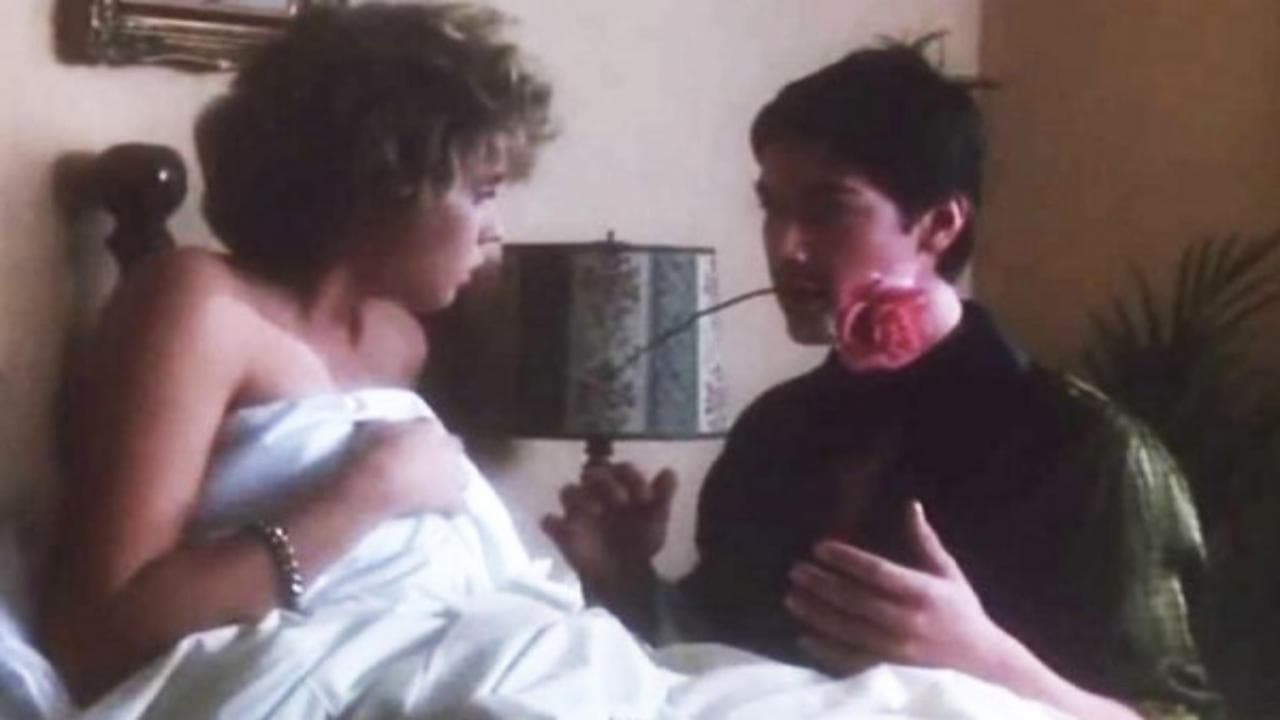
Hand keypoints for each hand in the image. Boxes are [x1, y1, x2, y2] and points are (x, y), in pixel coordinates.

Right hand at [339, 419, 468, 518]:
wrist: (379, 481)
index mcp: (430, 427)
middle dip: (443, 456)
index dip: (422, 439)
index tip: (411, 447)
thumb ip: (390, 428)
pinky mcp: (451, 498)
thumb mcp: (375, 428)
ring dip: (452, 481)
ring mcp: (453, 473)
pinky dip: (453, 508)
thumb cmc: (371, 451)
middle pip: (453, 449)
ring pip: (462, 476)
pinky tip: (444, 513)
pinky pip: (459, 505)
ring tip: (435, 490)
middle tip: (424, 467)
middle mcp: (448, 447)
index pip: (432, 429)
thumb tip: (389, 431)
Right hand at [541, 462, 675, 600]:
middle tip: (620, 500)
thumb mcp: (656, 520)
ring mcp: (577, 512)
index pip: (621, 469)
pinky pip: (549, 522)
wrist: (626, 577)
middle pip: (592, 473)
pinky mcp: (563, 532)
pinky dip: (552, 522)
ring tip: (596, 511)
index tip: (645, 496)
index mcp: (619, 486)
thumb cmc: (640, 541)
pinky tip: (562, 528)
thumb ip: (663, 496)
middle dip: (605, 482)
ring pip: (568, 491)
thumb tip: (670, 471)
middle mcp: (595, 493)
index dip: (633, 478)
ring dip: (580, 497)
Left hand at [785, 501, 1017, 680]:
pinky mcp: (891, 668)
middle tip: (796, 571)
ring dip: (817, 614)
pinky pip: (852, 659)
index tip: (819, 547)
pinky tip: (803, 637)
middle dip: (822, 584)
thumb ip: (925, 540)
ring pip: (849, 629)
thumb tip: (911, 504)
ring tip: (791, 598)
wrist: (980, 658)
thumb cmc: (960, 609)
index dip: (846, 559)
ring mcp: (898, 647)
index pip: (877, 572)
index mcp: (923, 592)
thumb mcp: (947, 572)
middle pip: (856, 600)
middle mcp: (908, 620)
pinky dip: (826, 649)